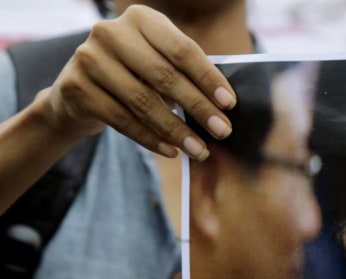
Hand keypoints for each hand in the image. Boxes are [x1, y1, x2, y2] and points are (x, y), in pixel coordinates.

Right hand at [40, 4, 235, 159]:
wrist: (80, 91)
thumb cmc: (134, 76)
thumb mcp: (159, 64)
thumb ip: (185, 75)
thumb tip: (223, 105)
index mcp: (140, 19)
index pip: (182, 50)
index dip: (208, 78)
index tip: (229, 104)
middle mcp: (111, 32)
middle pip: (165, 76)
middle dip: (198, 108)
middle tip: (222, 131)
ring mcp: (89, 58)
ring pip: (143, 102)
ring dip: (177, 131)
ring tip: (200, 150)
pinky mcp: (76, 87)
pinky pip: (123, 120)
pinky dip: (151, 139)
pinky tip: (171, 151)